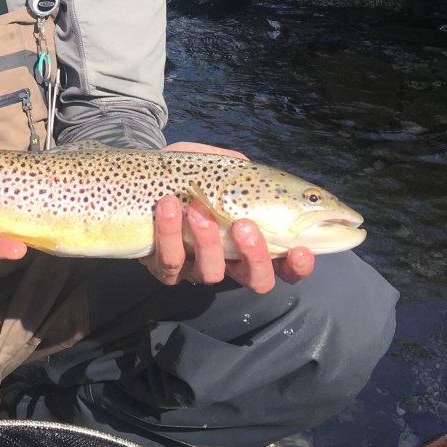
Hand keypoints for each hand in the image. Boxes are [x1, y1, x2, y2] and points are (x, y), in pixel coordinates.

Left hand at [141, 141, 314, 292]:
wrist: (145, 176)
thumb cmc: (189, 175)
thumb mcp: (216, 166)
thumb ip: (238, 169)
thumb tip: (249, 169)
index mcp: (250, 241)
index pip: (284, 264)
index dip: (297, 266)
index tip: (301, 250)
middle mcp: (229, 261)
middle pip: (256, 280)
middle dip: (255, 256)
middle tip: (245, 226)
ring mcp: (197, 267)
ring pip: (212, 273)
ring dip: (208, 240)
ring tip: (198, 208)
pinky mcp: (165, 268)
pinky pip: (170, 262)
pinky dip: (169, 232)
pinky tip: (167, 204)